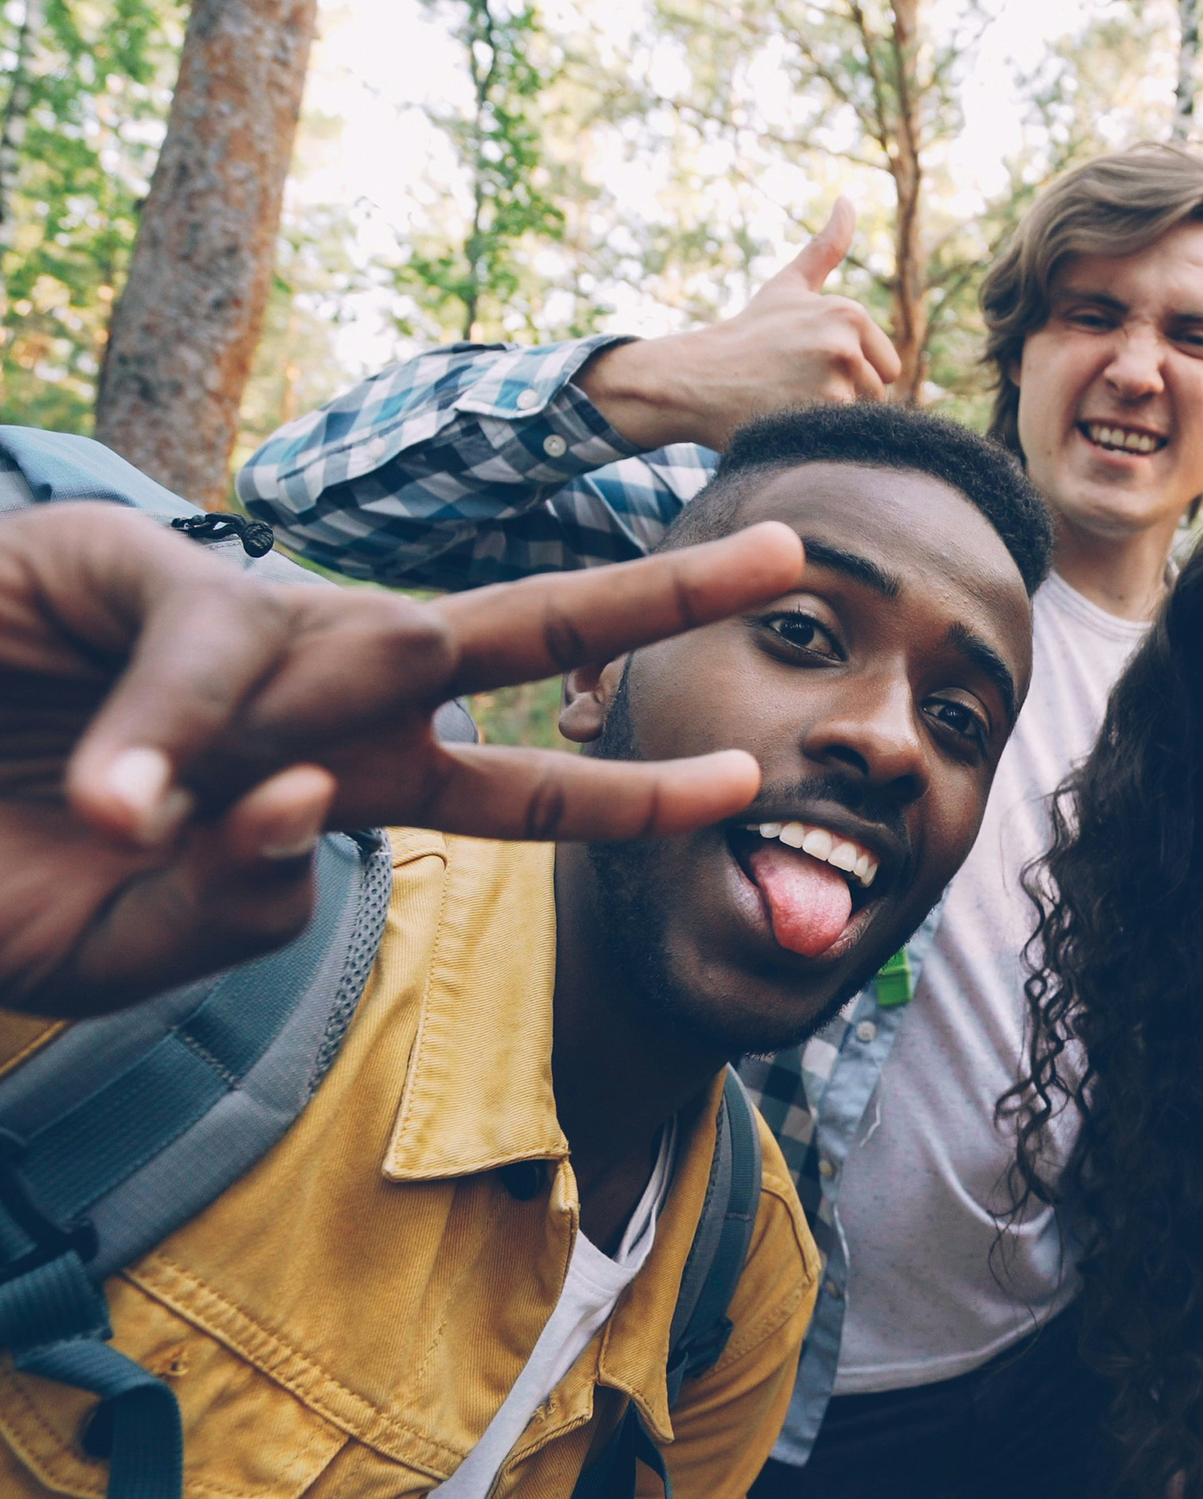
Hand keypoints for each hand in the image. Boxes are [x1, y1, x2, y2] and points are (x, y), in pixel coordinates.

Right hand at [0, 503, 803, 1017]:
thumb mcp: (132, 946)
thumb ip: (236, 910)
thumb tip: (311, 817)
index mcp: (340, 777)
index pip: (516, 788)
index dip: (630, 794)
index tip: (745, 784)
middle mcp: (317, 688)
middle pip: (518, 633)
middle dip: (657, 598)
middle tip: (794, 552)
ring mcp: (235, 623)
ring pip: (374, 620)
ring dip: (371, 673)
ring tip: (165, 813)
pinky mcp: (124, 563)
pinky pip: (205, 654)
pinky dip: (167, 742)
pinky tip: (114, 807)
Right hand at [576, 196, 904, 449]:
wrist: (695, 378)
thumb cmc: (747, 335)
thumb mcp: (788, 286)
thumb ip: (825, 248)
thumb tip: (848, 200)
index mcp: (848, 312)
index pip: (887, 368)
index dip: (852, 375)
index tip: (810, 367)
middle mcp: (846, 343)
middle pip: (876, 395)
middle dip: (842, 398)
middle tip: (794, 386)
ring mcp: (834, 380)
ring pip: (860, 418)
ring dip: (829, 418)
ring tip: (789, 401)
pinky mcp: (819, 415)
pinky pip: (843, 437)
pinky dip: (819, 436)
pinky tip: (786, 420)